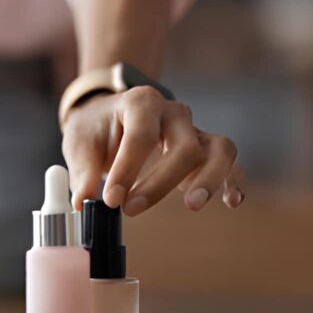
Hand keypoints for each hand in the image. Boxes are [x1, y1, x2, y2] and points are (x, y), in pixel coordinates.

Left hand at [63, 86, 244, 214]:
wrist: (110, 116)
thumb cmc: (96, 128)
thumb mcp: (79, 143)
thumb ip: (83, 172)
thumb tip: (84, 202)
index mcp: (140, 102)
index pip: (140, 136)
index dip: (127, 170)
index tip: (110, 200)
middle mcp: (174, 112)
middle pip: (184, 146)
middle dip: (159, 183)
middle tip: (130, 210)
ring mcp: (194, 129)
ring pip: (218, 150)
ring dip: (208, 179)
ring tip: (192, 205)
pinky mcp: (206, 149)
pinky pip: (229, 161)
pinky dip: (233, 180)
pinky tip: (231, 201)